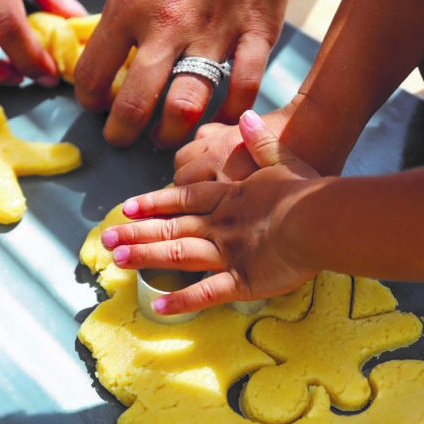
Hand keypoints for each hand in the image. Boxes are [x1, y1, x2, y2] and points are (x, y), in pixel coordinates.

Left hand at [74, 0, 299, 147]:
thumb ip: (127, 17)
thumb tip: (116, 57)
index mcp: (129, 4)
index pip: (92, 75)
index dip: (88, 100)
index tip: (95, 104)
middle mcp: (167, 26)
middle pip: (134, 105)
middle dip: (122, 133)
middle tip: (122, 137)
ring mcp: (215, 33)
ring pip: (186, 108)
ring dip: (170, 133)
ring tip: (165, 136)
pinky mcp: (257, 33)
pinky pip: (242, 91)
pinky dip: (229, 115)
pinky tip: (220, 119)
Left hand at [102, 110, 320, 313]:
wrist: (318, 219)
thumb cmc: (306, 191)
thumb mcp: (284, 159)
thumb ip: (262, 142)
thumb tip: (247, 118)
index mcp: (229, 197)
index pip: (183, 199)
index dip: (153, 203)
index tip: (127, 208)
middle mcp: (220, 224)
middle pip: (170, 227)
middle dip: (136, 233)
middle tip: (106, 239)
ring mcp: (228, 253)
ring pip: (178, 254)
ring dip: (146, 257)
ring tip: (117, 262)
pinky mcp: (242, 281)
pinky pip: (206, 293)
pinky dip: (182, 300)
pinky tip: (158, 305)